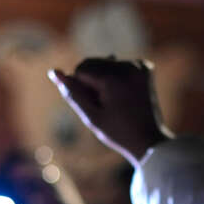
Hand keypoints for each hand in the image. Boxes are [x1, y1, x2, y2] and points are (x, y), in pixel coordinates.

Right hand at [49, 58, 171, 166]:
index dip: (82, 89)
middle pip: (92, 62)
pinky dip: (116, 77)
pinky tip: (123, 94)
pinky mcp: (144, 67)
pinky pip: (118, 65)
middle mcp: (128, 66)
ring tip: (116, 101)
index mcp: (115, 78)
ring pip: (104, 63)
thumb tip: (54, 71)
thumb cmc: (118, 132)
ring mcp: (139, 66)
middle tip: (106, 105)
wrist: (149, 141)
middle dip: (91, 81)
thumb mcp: (91, 116)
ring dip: (102, 78)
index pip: (81, 69)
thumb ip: (72, 93)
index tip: (96, 106)